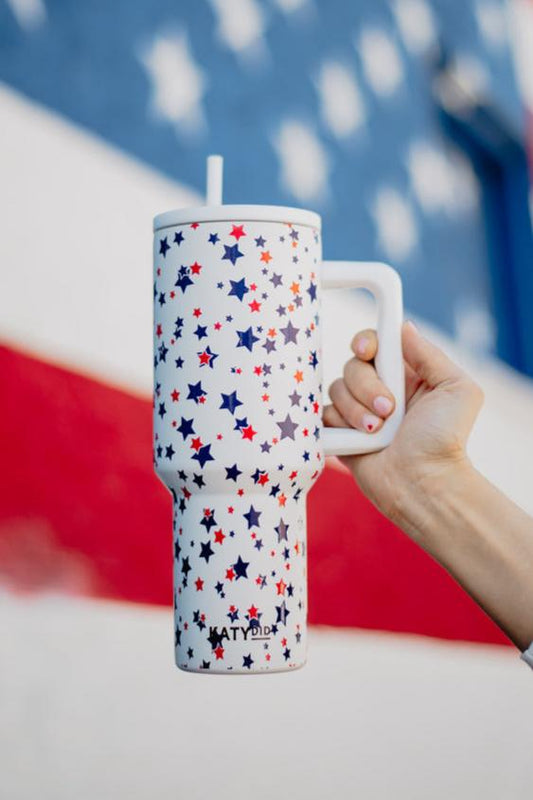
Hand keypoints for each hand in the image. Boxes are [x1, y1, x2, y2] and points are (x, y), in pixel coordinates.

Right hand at [322, 321, 484, 529]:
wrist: (424, 484)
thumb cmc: (446, 440)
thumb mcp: (455, 388)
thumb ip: (429, 354)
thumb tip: (402, 327)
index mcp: (406, 374)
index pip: (375, 343)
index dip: (366, 342)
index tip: (367, 351)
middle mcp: (379, 390)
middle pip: (353, 365)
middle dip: (368, 386)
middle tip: (388, 410)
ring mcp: (358, 413)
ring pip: (336, 390)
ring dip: (356, 411)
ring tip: (377, 434)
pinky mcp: (341, 435)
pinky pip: (323, 416)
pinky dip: (338, 426)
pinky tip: (357, 440)